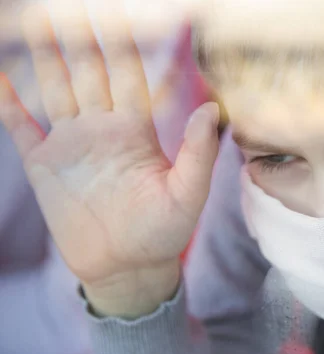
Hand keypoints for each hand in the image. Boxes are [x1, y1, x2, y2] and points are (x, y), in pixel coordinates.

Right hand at [0, 0, 219, 317]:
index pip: (128, 74)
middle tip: (71, 5)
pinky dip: (7, 102)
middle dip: (81, 37)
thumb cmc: (163, 233)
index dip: (121, 41)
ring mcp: (71, 143)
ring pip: (56, 87)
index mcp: (136, 130)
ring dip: (46, 56)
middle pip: (89, 71)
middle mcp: (103, 127)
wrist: (127, 267)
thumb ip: (198, 152)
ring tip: (38, 20)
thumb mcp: (187, 194)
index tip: (117, 11)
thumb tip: (212, 108)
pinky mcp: (44, 165)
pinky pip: (21, 126)